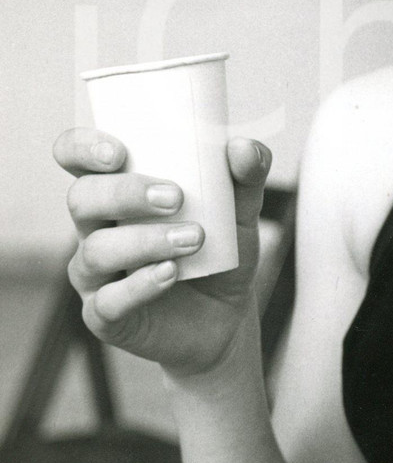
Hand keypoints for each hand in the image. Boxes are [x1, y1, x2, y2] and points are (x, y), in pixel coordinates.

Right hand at [53, 128, 271, 379]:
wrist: (228, 315)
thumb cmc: (219, 249)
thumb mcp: (240, 210)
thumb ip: (246, 176)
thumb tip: (242, 147)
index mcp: (116, 190)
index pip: (75, 157)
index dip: (82, 148)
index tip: (119, 152)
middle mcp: (96, 228)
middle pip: (82, 199)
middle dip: (124, 194)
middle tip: (175, 197)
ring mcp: (95, 273)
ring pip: (97, 251)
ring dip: (145, 241)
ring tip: (194, 239)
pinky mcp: (105, 315)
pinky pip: (108, 301)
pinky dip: (139, 286)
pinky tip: (170, 274)